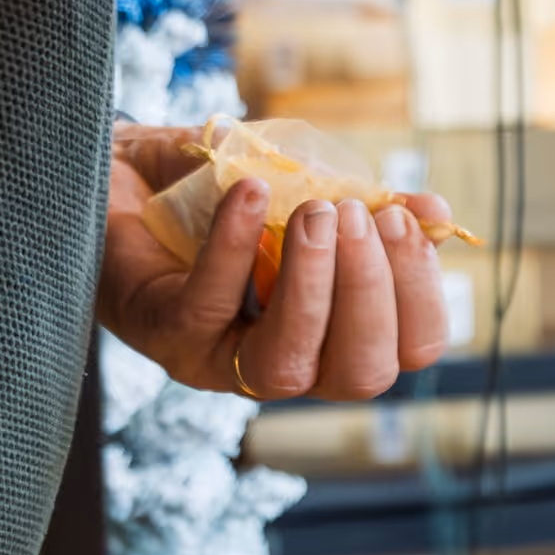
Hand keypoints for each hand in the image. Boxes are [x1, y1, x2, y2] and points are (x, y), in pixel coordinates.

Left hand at [99, 126, 455, 402]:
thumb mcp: (305, 189)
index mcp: (330, 333)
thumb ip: (366, 205)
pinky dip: (236, 247)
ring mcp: (218, 359)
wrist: (118, 180)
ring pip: (287, 366)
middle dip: (372, 291)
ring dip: (314, 286)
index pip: (408, 351)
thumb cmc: (219, 193)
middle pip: (360, 374)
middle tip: (357, 215)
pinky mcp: (163, 333)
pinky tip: (252, 193)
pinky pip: (210, 306)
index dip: (423, 294)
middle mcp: (281, 362)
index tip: (409, 220)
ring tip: (314, 213)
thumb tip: (436, 212)